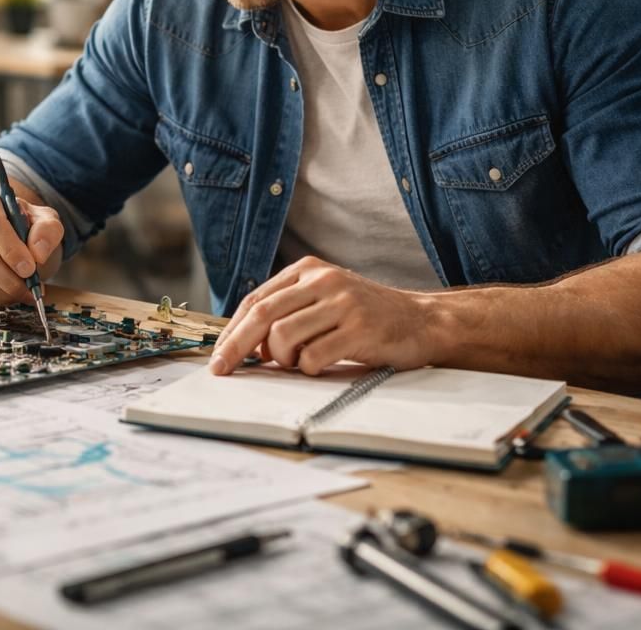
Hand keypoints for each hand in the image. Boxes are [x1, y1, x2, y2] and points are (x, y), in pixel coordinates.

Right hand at [0, 181, 63, 305]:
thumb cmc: (20, 224)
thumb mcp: (42, 219)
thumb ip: (48, 230)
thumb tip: (38, 253)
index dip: (11, 250)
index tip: (30, 269)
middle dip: (9, 279)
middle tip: (30, 288)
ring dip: (2, 293)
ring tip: (20, 293)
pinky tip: (3, 294)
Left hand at [209, 256, 436, 376]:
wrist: (422, 321)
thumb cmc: (367, 316)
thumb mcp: (325, 299)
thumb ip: (290, 311)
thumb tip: (245, 344)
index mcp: (308, 270)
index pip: (255, 300)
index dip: (232, 330)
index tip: (218, 356)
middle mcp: (323, 281)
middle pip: (262, 315)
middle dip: (236, 346)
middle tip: (223, 370)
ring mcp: (342, 303)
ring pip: (283, 336)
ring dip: (282, 360)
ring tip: (298, 362)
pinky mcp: (359, 329)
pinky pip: (313, 356)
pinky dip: (309, 368)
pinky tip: (323, 364)